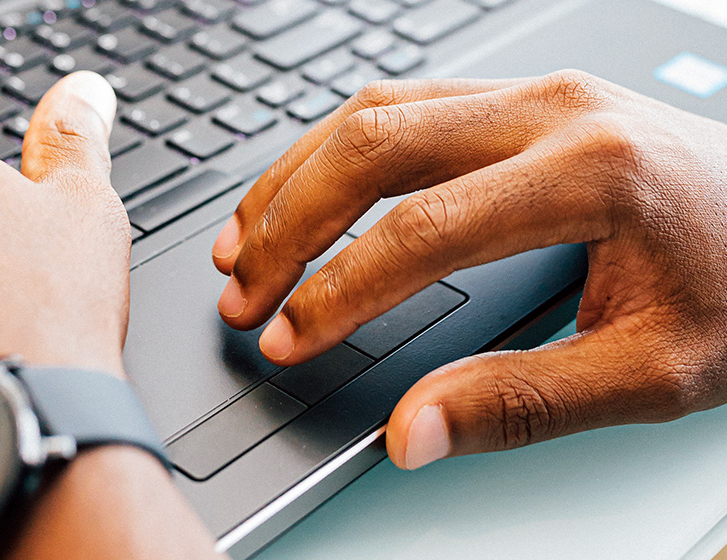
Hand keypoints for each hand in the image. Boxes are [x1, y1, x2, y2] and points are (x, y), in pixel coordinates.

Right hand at [212, 71, 726, 469]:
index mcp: (590, 174)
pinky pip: (402, 104)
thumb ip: (523, 405)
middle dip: (289, 228)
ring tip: (246, 241)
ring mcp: (535, 92)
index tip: (287, 339)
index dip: (335, 294)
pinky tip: (305, 191)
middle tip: (241, 292)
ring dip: (296, 179)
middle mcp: (552, 111)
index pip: (419, 233)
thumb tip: (413, 432)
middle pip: (374, 148)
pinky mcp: (523, 97)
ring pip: (374, 113)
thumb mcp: (653, 372)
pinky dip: (335, 151)